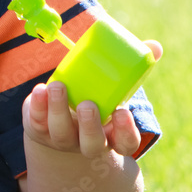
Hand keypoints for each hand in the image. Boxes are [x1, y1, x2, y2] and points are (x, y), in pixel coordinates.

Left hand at [23, 40, 161, 158]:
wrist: (55, 119)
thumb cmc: (92, 98)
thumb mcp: (112, 90)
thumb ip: (132, 69)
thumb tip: (154, 46)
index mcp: (111, 135)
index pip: (126, 143)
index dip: (125, 132)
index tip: (122, 110)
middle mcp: (88, 142)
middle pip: (92, 145)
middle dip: (90, 126)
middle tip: (88, 104)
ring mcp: (62, 139)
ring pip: (61, 134)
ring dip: (58, 110)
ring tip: (58, 86)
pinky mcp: (39, 130)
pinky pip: (37, 123)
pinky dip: (38, 106)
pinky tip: (40, 89)